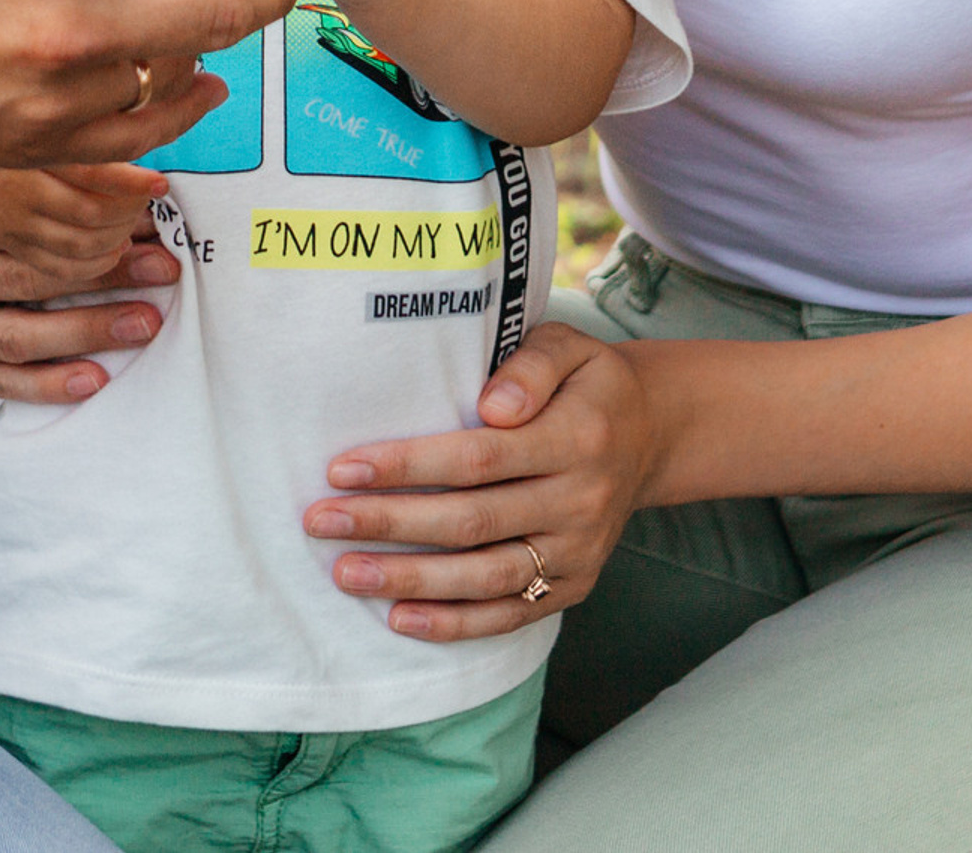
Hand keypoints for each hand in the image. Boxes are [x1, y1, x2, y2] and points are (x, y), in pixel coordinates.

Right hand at [0, 179, 183, 403]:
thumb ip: (51, 173)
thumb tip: (146, 186)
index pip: (6, 202)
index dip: (83, 203)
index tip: (149, 210)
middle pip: (15, 265)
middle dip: (100, 267)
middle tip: (162, 266)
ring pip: (10, 330)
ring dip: (86, 328)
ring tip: (145, 321)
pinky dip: (47, 382)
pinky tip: (96, 377)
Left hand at [300, 323, 659, 639]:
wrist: (650, 435)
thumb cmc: (585, 382)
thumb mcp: (569, 347)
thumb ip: (530, 366)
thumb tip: (492, 404)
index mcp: (576, 438)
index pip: (479, 458)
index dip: (408, 466)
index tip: (343, 467)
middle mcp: (580, 502)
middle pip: (471, 521)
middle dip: (389, 523)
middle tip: (321, 520)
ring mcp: (577, 553)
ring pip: (485, 576)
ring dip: (410, 580)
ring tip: (345, 573)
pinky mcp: (572, 587)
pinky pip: (509, 614)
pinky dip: (454, 623)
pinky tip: (399, 617)